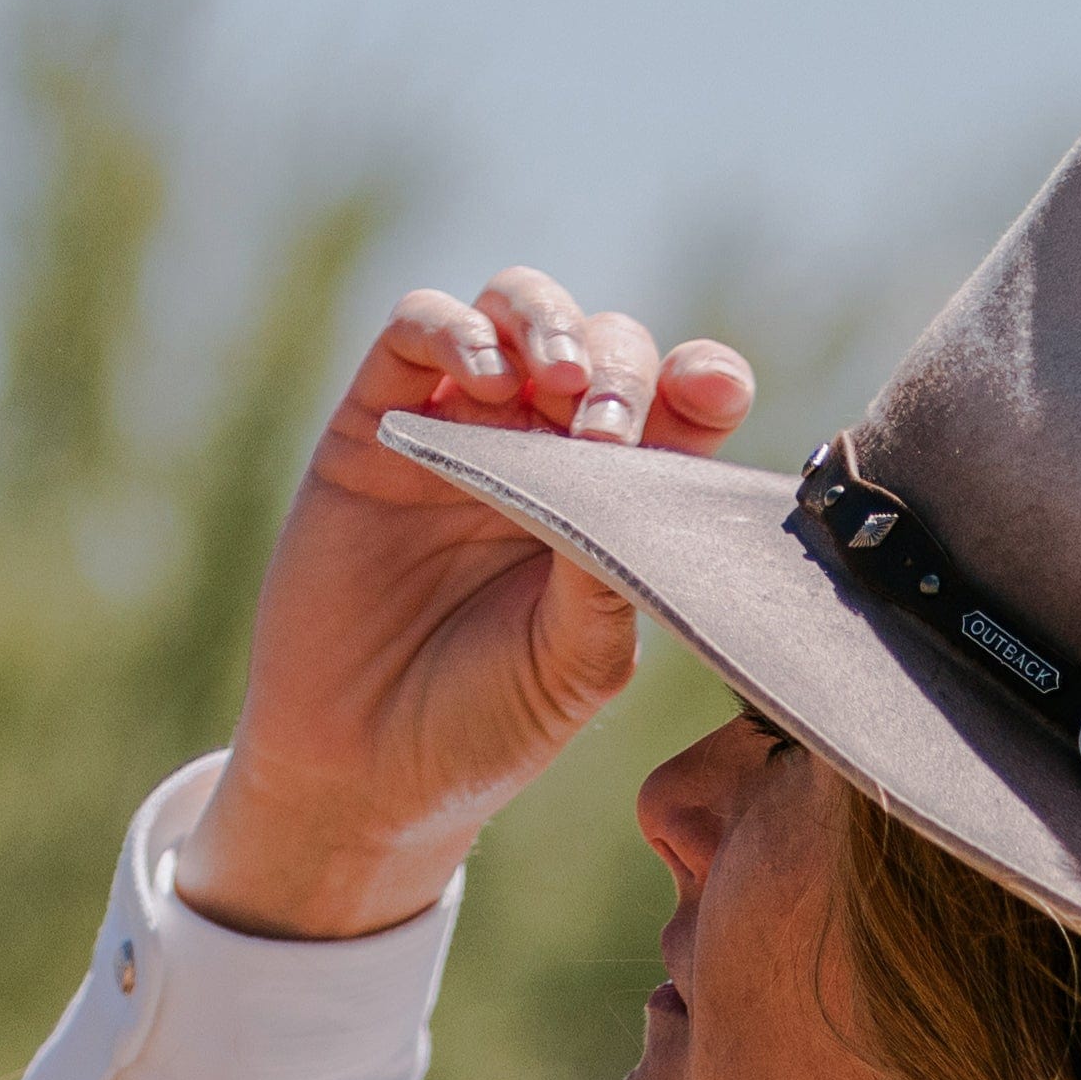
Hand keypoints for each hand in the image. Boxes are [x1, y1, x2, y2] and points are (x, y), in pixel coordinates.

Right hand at [177, 271, 755, 937]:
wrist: (367, 769)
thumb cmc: (489, 722)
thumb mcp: (579, 660)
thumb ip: (611, 570)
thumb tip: (628, 472)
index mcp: (617, 502)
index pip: (678, 407)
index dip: (702, 381)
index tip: (714, 395)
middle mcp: (547, 450)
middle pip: (604, 345)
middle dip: (619, 368)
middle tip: (607, 431)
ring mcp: (462, 427)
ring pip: (517, 310)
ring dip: (547, 326)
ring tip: (555, 383)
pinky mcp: (378, 423)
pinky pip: (416, 330)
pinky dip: (454, 329)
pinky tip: (480, 378)